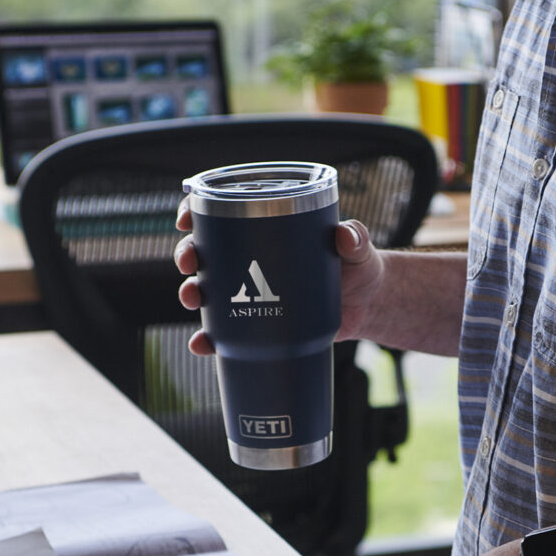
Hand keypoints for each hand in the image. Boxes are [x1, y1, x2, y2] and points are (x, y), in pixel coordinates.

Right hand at [174, 198, 385, 353]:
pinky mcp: (258, 323)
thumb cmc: (359, 267)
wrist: (368, 308)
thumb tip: (345, 235)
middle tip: (189, 264)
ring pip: (208, 290)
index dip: (196, 210)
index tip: (187, 217)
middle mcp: (252, 258)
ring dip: (191, 294)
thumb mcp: (358, 247)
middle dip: (187, 255)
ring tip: (193, 301)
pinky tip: (202, 345)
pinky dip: (209, 339)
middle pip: (206, 251)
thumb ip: (355, 237)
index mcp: (268, 229)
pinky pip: (225, 332)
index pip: (222, 212)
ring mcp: (252, 292)